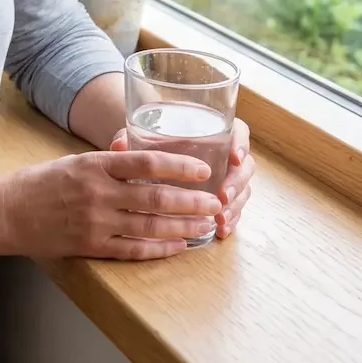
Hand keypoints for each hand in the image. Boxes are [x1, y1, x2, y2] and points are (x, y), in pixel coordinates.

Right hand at [0, 151, 223, 260]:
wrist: (5, 213)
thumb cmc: (38, 183)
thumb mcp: (72, 161)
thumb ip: (106, 161)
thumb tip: (137, 151)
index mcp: (94, 165)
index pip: (146, 162)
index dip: (178, 166)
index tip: (202, 169)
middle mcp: (98, 192)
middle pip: (156, 197)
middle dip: (191, 201)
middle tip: (215, 201)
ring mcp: (95, 222)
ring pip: (151, 226)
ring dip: (183, 226)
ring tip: (206, 225)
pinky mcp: (91, 246)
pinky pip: (134, 250)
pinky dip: (160, 249)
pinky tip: (179, 246)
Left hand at [110, 118, 254, 240]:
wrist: (153, 159)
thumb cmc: (152, 143)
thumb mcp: (141, 137)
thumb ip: (132, 138)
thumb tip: (117, 145)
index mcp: (213, 131)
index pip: (239, 131)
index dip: (241, 143)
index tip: (234, 157)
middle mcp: (226, 154)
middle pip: (244, 167)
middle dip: (237, 183)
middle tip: (223, 196)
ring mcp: (228, 178)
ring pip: (242, 190)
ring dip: (235, 206)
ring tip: (220, 218)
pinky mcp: (224, 198)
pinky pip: (235, 209)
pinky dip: (231, 220)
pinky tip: (221, 231)